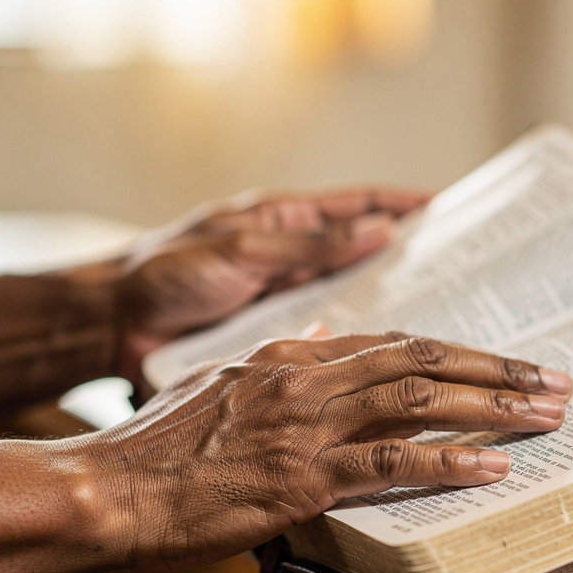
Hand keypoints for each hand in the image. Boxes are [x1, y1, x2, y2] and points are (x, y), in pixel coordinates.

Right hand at [87, 333, 571, 570]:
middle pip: (420, 360)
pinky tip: (493, 465)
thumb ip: (273, 365)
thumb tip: (316, 337)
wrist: (107, 489)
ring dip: (493, 405)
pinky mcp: (299, 478)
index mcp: (283, 358)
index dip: (452, 352)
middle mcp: (302, 379)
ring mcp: (303, 426)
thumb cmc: (157, 451)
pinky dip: (448, 462)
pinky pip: (390, 464)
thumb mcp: (215, 388)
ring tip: (547, 411)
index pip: (388, 344)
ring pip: (418, 401)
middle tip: (552, 378)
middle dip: (496, 367)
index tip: (497, 361)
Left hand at [112, 188, 429, 385]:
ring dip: (383, 312)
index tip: (448, 208)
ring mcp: (280, 300)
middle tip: (457, 276)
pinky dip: (349, 349)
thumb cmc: (168, 272)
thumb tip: (380, 232)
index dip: (403, 204)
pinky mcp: (269, 339)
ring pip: (345, 301)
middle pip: (360, 255)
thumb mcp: (243, 251)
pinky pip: (320, 339)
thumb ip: (309, 247)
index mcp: (282, 221)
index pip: (355, 205)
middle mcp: (289, 258)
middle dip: (406, 261)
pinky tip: (380, 368)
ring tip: (433, 327)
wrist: (115, 324)